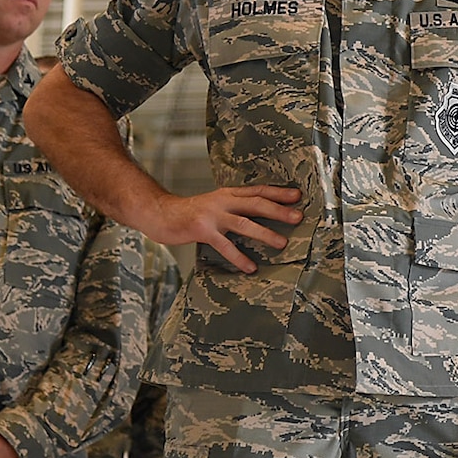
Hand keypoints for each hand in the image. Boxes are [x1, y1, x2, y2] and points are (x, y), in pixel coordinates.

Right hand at [141, 185, 301, 272]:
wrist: (159, 214)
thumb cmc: (190, 212)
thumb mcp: (214, 203)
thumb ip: (234, 206)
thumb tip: (259, 215)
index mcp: (228, 193)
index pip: (257, 191)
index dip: (278, 192)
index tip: (298, 196)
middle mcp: (222, 201)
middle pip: (256, 204)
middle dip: (279, 210)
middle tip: (298, 217)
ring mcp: (212, 215)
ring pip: (244, 223)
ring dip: (265, 233)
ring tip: (282, 243)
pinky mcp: (202, 230)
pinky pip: (225, 245)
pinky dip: (239, 257)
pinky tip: (251, 267)